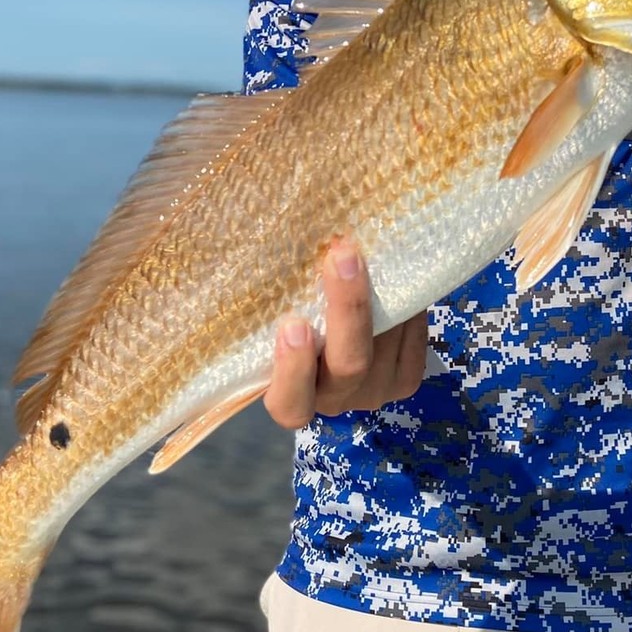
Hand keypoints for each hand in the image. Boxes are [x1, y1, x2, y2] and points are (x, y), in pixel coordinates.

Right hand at [264, 237, 427, 428]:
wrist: (346, 316)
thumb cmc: (293, 309)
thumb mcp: (275, 305)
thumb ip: (266, 290)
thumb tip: (221, 227)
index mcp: (291, 394)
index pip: (288, 404)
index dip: (291, 371)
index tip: (291, 324)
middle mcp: (334, 400)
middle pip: (347, 367)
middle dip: (347, 311)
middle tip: (340, 255)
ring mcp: (374, 393)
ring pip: (381, 352)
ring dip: (376, 298)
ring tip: (366, 248)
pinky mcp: (405, 379)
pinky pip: (410, 346)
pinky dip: (403, 310)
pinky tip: (391, 274)